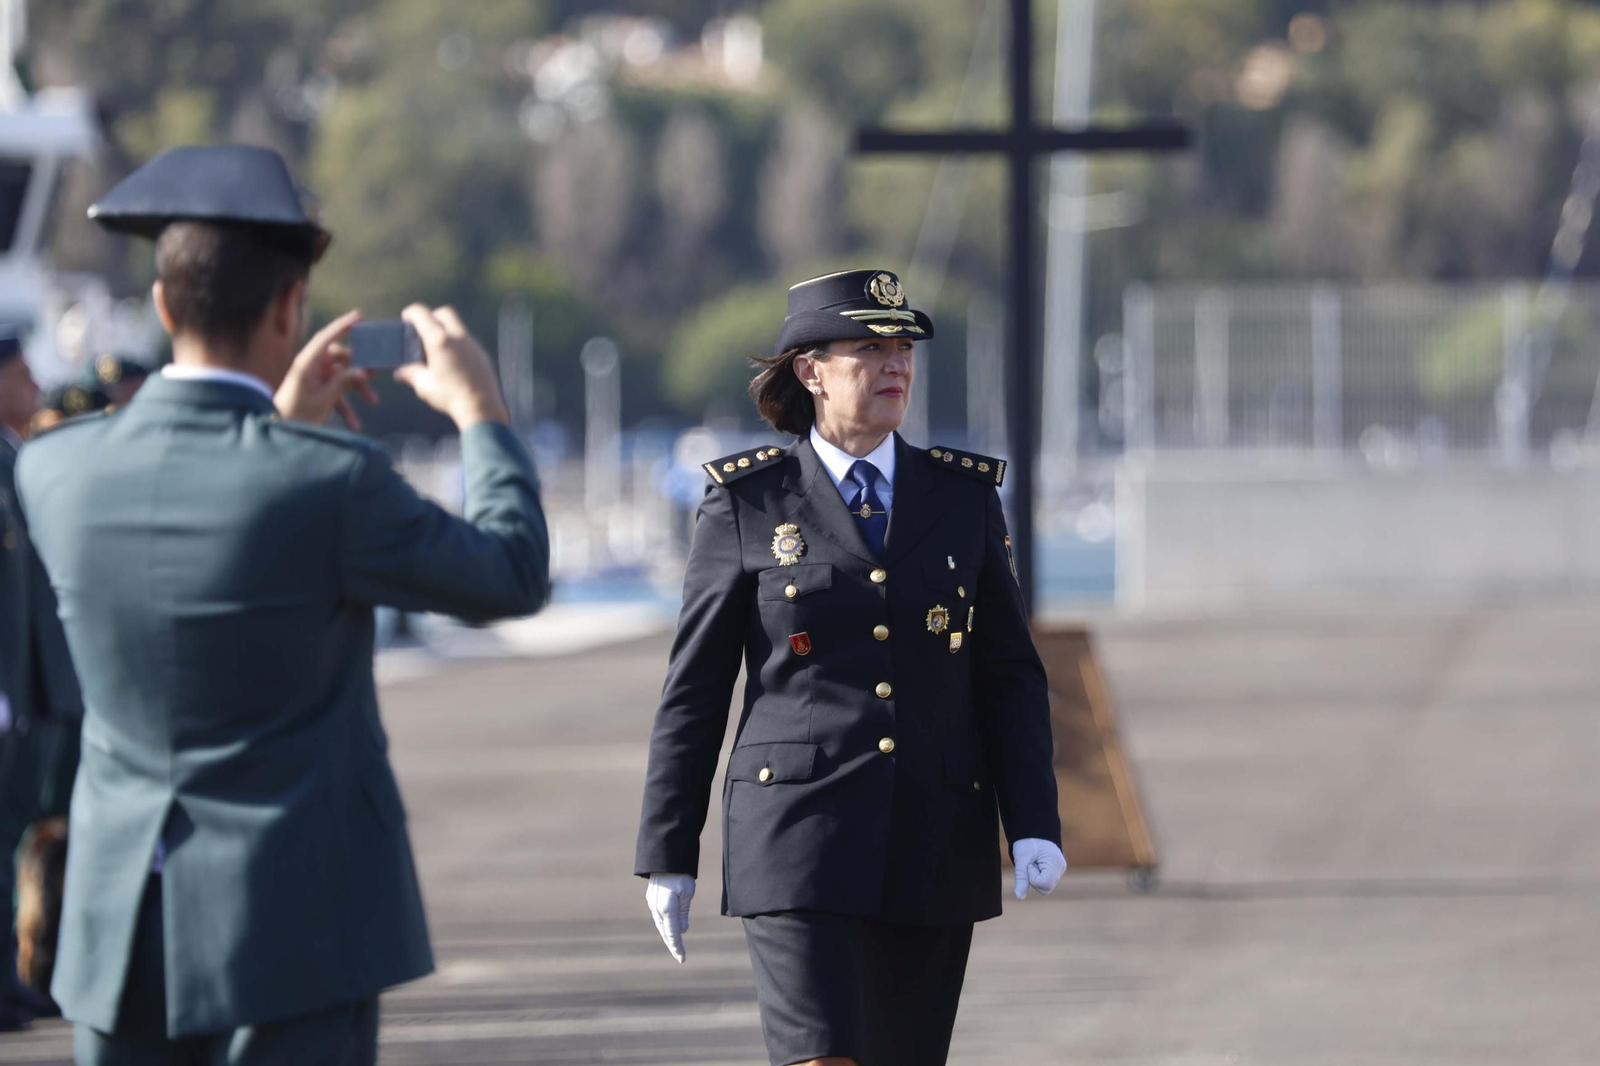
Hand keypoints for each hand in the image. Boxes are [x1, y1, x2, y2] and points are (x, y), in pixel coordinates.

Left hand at [274, 309, 379, 429]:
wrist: (279, 434)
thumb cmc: (296, 415)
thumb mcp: (323, 399)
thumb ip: (343, 382)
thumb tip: (362, 370)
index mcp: (307, 364)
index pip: (326, 338)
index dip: (342, 325)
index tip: (359, 315)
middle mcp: (311, 368)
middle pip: (341, 359)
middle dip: (359, 368)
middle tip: (376, 373)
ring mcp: (315, 380)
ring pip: (342, 377)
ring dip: (357, 389)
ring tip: (373, 401)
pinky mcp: (317, 392)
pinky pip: (337, 394)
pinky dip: (346, 408)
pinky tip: (354, 425)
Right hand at [395, 305, 509, 428]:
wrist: (481, 408)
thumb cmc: (450, 396)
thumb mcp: (424, 385)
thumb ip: (410, 374)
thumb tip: (399, 372)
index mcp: (440, 340)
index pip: (422, 314)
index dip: (411, 313)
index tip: (406, 318)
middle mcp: (458, 337)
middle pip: (444, 313)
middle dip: (431, 316)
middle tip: (422, 330)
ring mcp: (473, 344)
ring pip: (458, 326)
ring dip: (445, 330)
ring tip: (435, 348)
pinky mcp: (482, 354)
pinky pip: (468, 340)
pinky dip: (457, 343)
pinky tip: (451, 360)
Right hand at [645, 873, 695, 962]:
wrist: (665, 857)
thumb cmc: (680, 873)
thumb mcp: (687, 892)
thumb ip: (683, 913)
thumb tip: (682, 930)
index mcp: (666, 908)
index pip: (673, 933)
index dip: (678, 947)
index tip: (682, 959)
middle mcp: (656, 908)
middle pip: (665, 932)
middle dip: (672, 945)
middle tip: (680, 957)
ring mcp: (652, 903)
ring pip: (661, 925)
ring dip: (668, 936)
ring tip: (676, 947)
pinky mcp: (652, 898)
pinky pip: (659, 916)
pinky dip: (665, 925)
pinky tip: (670, 929)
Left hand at [1012, 839, 1066, 899]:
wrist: (1033, 829)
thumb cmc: (1027, 842)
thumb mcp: (1021, 859)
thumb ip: (1021, 878)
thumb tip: (1019, 897)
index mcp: (1055, 863)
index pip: (1044, 884)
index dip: (1032, 877)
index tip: (1029, 863)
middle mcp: (1061, 868)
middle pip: (1045, 888)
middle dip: (1034, 879)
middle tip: (1031, 863)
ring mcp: (1060, 870)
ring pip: (1046, 887)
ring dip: (1036, 878)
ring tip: (1034, 862)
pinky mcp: (1056, 871)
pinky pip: (1046, 881)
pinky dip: (1038, 876)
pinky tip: (1037, 865)